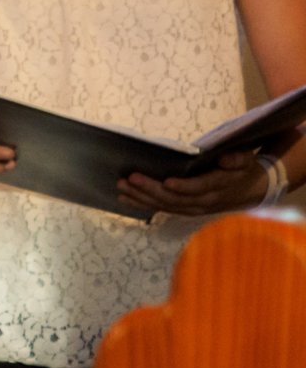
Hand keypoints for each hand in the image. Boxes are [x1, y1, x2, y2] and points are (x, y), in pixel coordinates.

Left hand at [119, 151, 268, 216]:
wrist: (247, 190)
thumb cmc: (240, 169)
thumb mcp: (245, 159)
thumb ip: (237, 159)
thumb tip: (227, 158)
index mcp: (219, 186)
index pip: (199, 189)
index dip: (184, 187)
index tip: (167, 181)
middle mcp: (204, 201)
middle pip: (175, 199)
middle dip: (152, 190)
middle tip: (130, 178)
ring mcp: (192, 208)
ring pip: (165, 205)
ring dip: (142, 197)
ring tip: (121, 186)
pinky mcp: (183, 209)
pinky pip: (161, 208)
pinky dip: (142, 203)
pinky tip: (123, 198)